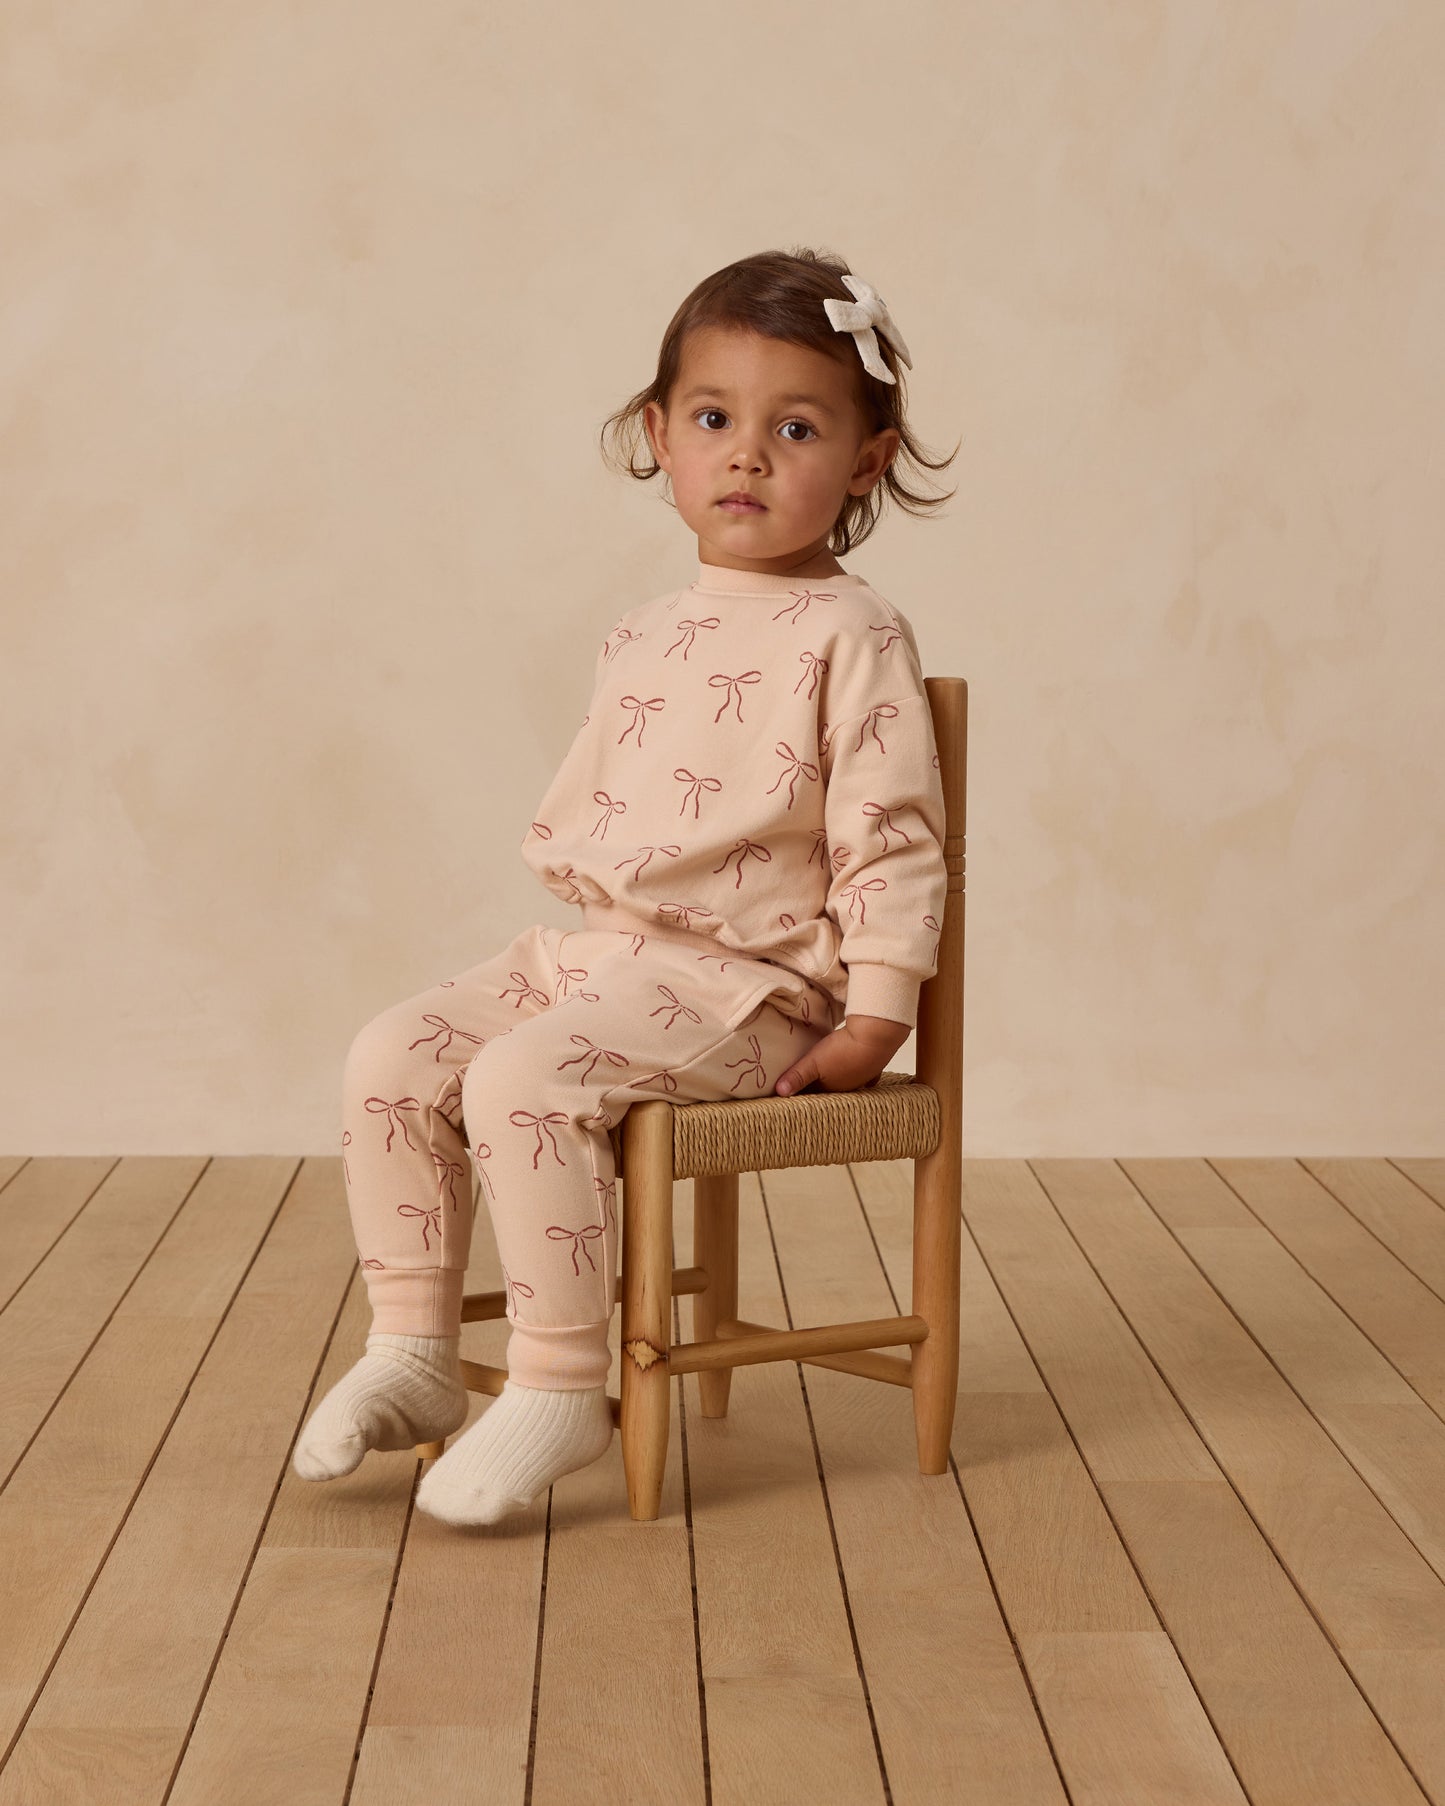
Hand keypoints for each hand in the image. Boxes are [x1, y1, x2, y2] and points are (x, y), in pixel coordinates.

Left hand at [773, 1015, 910, 1096]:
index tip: (792, 1091)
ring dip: (837, 1078)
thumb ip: (797, 1077)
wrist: (876, 1036)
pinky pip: (865, 1073)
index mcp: (833, 1090)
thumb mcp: (814, 1062)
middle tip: (806, 1083)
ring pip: (847, 1081)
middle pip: (830, 1088)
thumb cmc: (843, 1051)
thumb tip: (779, 1092)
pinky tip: (856, 1071)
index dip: (803, 1091)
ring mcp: (864, 1077)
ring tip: (827, 1074)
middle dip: (819, 1086)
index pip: (813, 1095)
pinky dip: (858, 1072)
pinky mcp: (874, 1064)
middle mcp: (849, 1088)